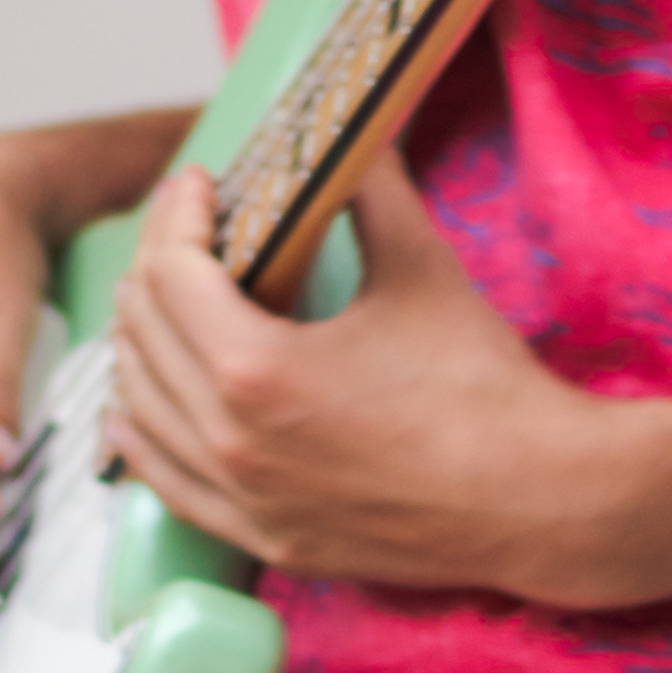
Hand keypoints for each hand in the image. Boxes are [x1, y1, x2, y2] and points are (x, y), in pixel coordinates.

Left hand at [105, 158, 620, 595]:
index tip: (197, 185)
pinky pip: (166, 486)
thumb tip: (351, 133)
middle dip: (154, 266)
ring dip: (139, 345)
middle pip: (145, 335)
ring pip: (141, 411)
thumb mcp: (421, 270)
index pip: (172, 274)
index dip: (176, 216)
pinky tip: (133, 409)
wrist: (538, 500)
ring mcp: (243, 500)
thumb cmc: (486, 388)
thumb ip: (371, 190)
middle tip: (181, 229)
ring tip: (157, 300)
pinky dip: (140, 437)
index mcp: (258, 369)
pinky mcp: (264, 539)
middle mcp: (231, 441)